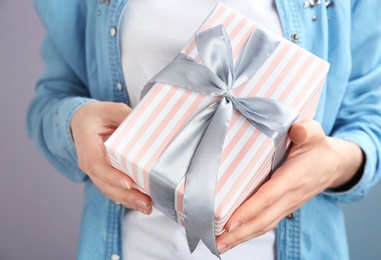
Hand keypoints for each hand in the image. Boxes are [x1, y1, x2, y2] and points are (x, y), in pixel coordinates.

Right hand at [71, 101, 152, 213]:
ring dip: (128, 201)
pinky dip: (127, 198)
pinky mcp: (105, 176)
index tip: (128, 183)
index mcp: (87, 146)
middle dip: (125, 195)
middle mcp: (89, 163)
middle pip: (105, 184)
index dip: (111, 175)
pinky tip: (142, 204)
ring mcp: (96, 172)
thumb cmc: (98, 116)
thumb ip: (126, 116)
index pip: (96, 164)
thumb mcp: (111, 109)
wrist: (84, 122)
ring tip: (147, 207)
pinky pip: (114, 190)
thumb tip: (148, 125)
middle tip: (146, 202)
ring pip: (110, 191)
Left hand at [215, 120, 362, 253]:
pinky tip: (234, 237)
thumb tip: (297, 130)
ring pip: (263, 225)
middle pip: (262, 219)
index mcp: (294, 177)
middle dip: (239, 233)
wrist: (334, 165)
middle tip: (216, 242)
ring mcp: (288, 205)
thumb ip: (306, 131)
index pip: (268, 196)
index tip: (230, 222)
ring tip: (219, 245)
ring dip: (241, 237)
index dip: (249, 210)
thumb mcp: (315, 133)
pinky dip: (249, 232)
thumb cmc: (318, 148)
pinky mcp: (285, 208)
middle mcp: (290, 196)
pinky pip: (266, 223)